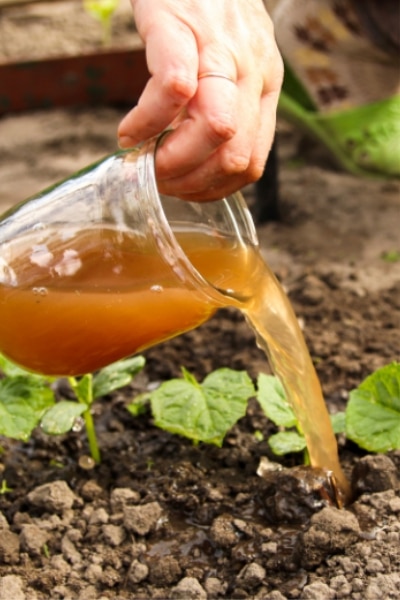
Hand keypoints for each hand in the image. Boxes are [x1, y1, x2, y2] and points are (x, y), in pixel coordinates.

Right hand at [118, 0, 282, 200]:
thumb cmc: (208, 11)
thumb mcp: (234, 63)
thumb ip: (228, 108)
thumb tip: (202, 163)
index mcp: (264, 85)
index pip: (251, 162)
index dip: (213, 188)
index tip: (182, 189)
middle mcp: (251, 70)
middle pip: (234, 154)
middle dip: (190, 181)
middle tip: (159, 179)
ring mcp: (218, 47)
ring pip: (216, 128)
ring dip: (171, 160)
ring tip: (144, 158)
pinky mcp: (179, 26)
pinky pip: (173, 89)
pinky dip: (146, 122)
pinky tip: (130, 130)